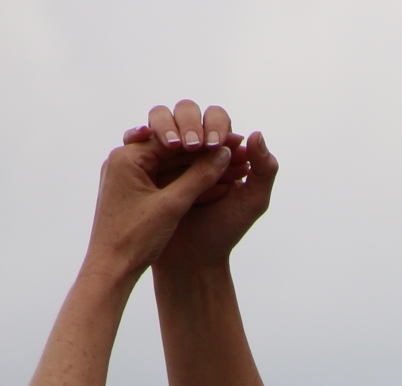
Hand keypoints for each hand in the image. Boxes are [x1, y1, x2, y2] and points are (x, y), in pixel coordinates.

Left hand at [81, 133, 238, 284]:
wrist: (111, 268)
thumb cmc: (136, 237)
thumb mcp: (173, 205)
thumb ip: (199, 176)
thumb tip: (224, 154)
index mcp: (126, 157)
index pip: (172, 138)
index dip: (205, 141)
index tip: (232, 142)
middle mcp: (123, 162)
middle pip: (171, 149)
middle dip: (204, 153)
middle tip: (235, 151)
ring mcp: (127, 177)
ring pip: (170, 164)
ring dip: (198, 167)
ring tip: (229, 167)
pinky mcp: (133, 192)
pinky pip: (164, 178)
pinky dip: (186, 181)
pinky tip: (212, 183)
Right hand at [124, 103, 277, 273]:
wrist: (193, 257)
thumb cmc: (225, 229)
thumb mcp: (253, 202)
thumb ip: (264, 170)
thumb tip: (255, 133)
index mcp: (221, 150)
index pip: (216, 118)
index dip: (215, 124)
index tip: (217, 144)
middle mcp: (193, 147)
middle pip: (186, 112)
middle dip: (189, 122)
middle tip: (194, 145)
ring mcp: (166, 154)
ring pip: (160, 121)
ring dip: (165, 127)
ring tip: (174, 145)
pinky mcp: (143, 164)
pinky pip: (137, 140)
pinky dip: (138, 135)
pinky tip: (142, 139)